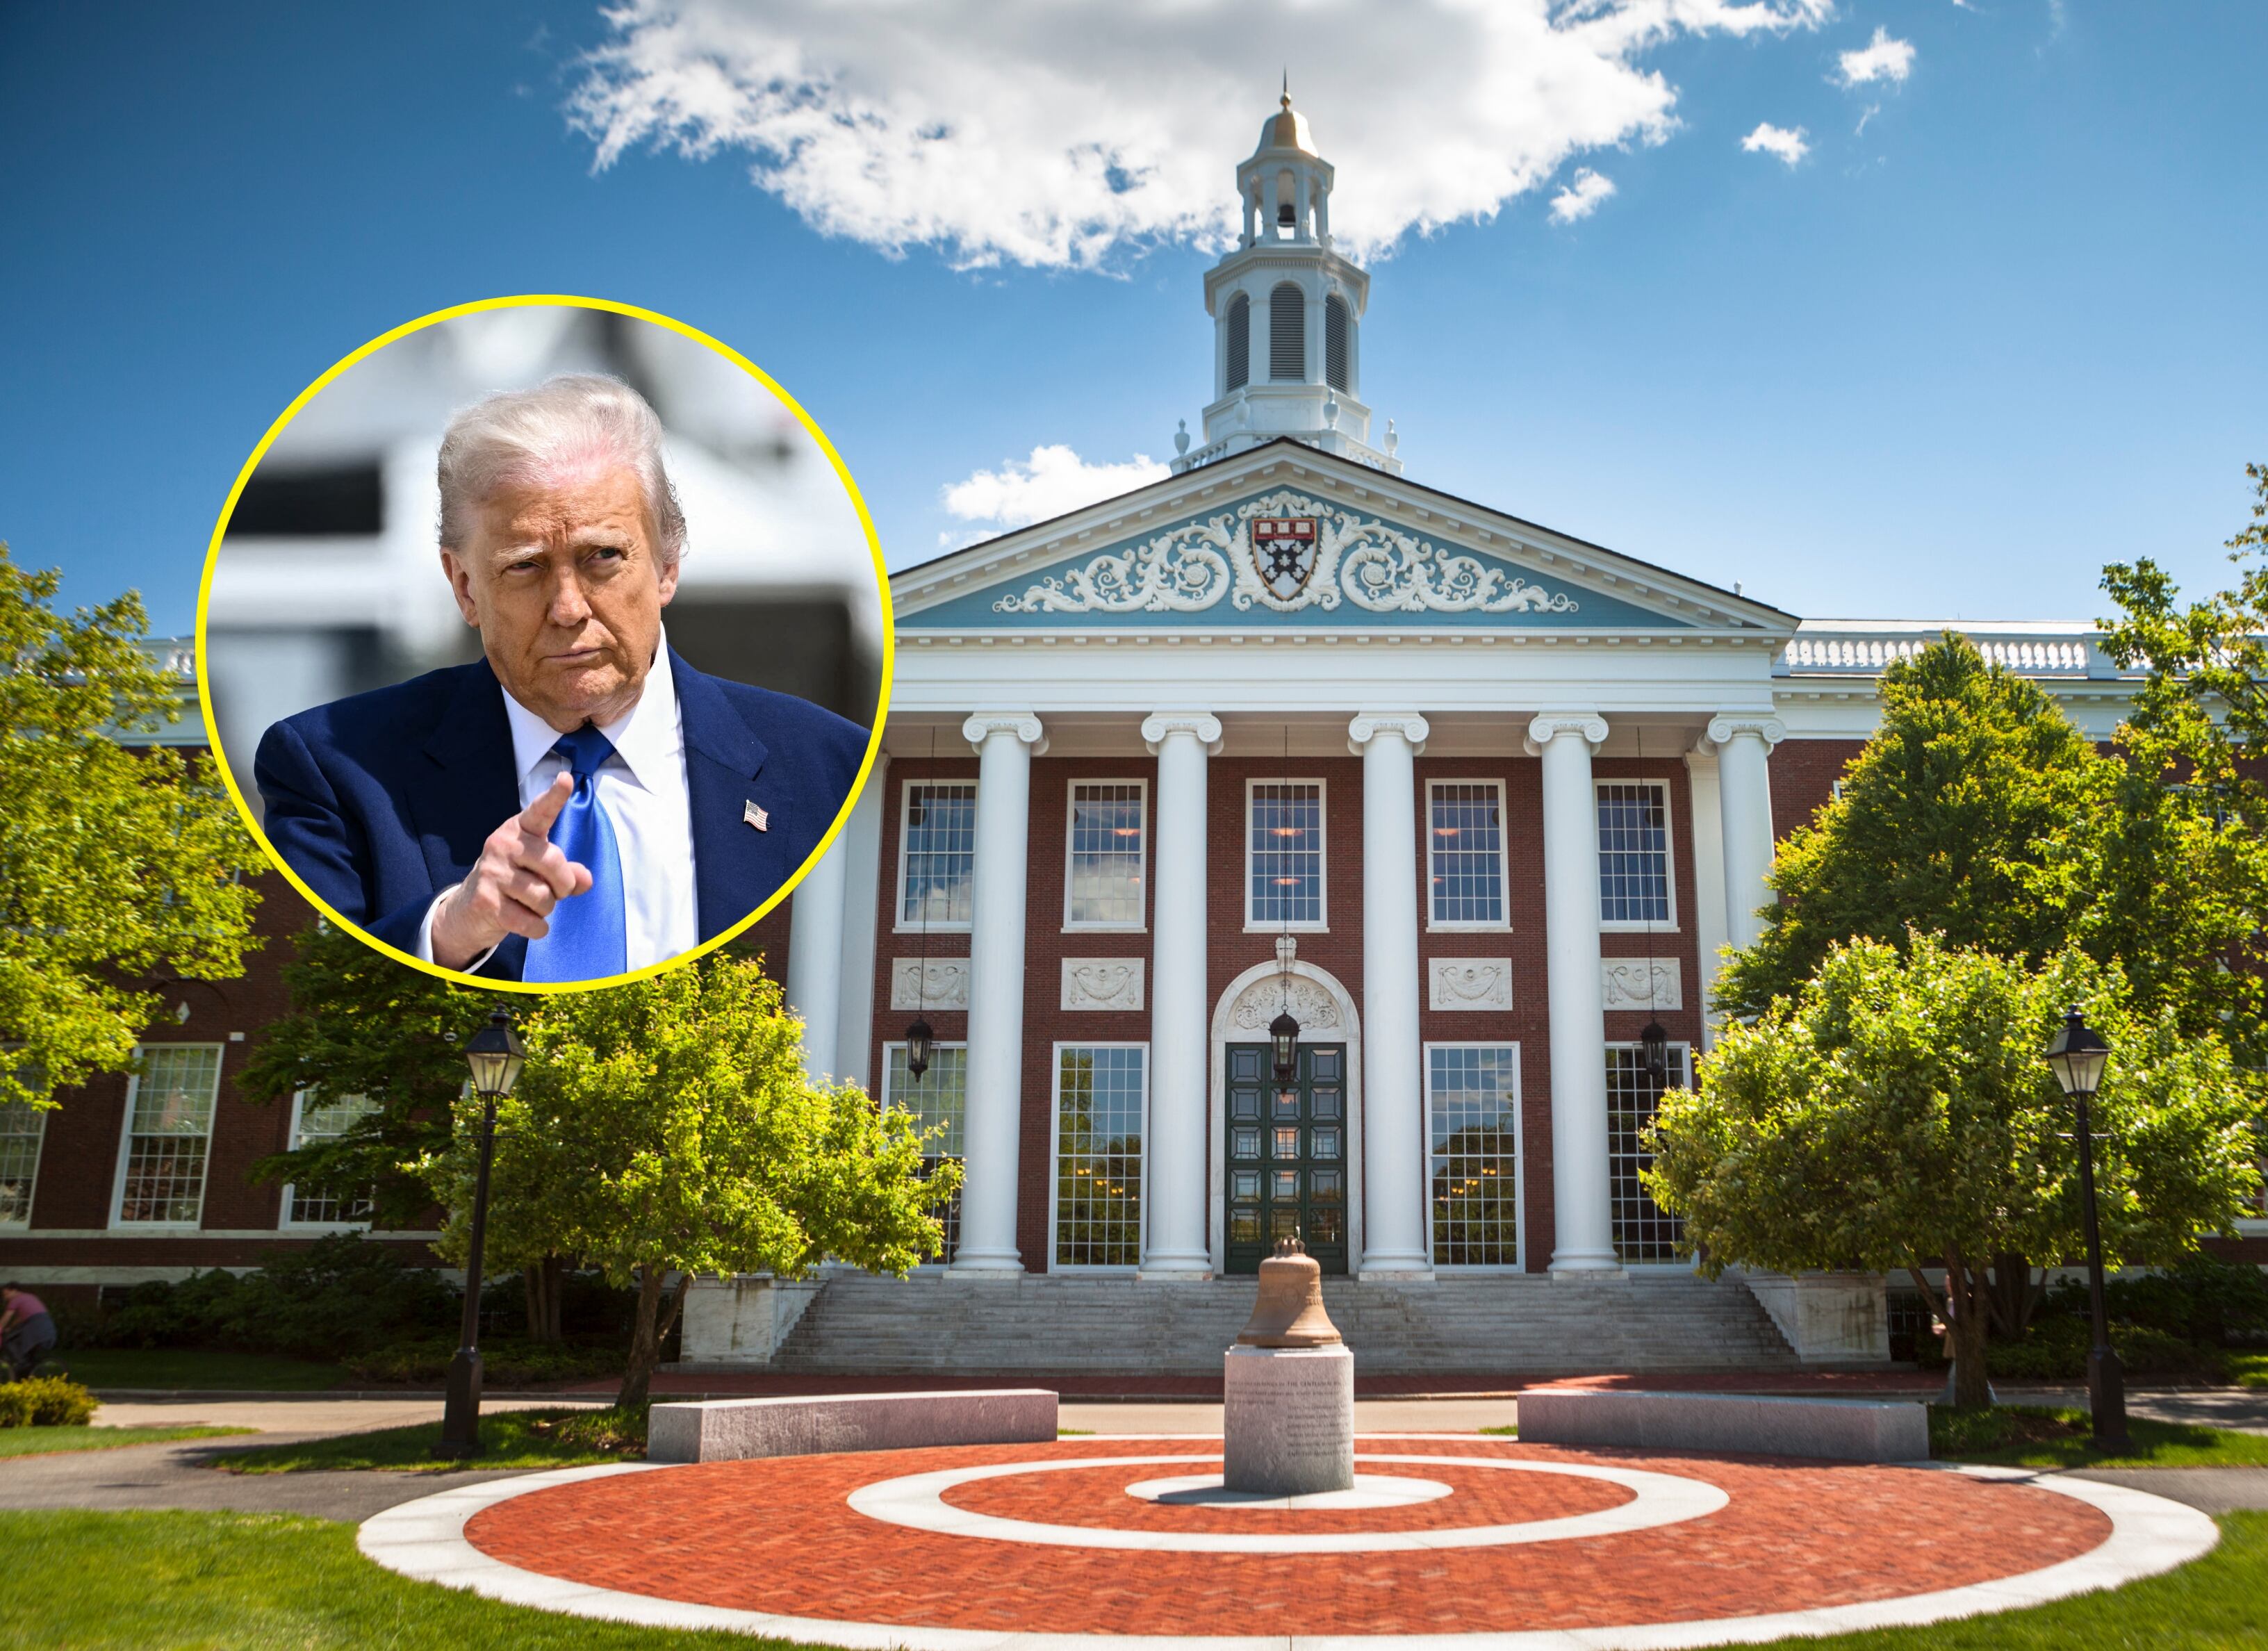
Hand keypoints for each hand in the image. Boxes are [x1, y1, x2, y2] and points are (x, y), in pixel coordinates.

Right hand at [429, 773, 592, 968]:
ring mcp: (491, 872)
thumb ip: (568, 872)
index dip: (555, 796)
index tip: (567, 779)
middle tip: (555, 892)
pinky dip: (537, 928)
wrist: (469, 910)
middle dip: (563, 885)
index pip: (540, 811)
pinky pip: (531, 921)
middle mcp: (502, 845)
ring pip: (544, 897)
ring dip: (546, 909)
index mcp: (519, 831)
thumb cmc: (514, 882)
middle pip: (553, 863)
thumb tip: (585, 879)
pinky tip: (528, 924)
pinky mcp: (486, 901)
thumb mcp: (541, 872)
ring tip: (531, 905)